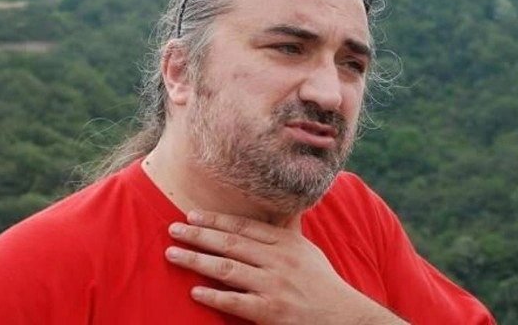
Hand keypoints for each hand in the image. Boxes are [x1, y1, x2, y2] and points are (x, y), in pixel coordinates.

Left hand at [165, 210, 406, 324]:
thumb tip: (281, 204)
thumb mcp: (306, 249)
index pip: (243, 226)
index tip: (192, 214)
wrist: (344, 317)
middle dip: (199, 235)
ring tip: (173, 254)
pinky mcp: (271, 311)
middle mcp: (278, 260)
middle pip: (230, 243)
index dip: (216, 219)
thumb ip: (287, 229)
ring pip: (227, 269)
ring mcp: (273, 286)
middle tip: (173, 229)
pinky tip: (195, 291)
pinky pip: (236, 302)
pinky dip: (214, 296)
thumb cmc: (322, 282)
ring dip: (197, 260)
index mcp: (285, 243)